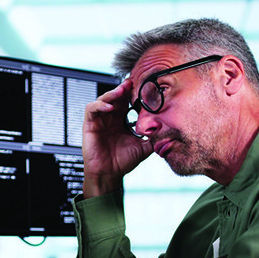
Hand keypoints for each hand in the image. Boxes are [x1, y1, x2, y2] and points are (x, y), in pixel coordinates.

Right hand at [82, 80, 153, 197]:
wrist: (109, 175)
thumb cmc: (122, 162)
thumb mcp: (143, 148)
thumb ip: (154, 138)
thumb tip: (169, 130)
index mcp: (121, 121)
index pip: (126, 102)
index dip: (133, 93)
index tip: (143, 86)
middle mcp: (110, 118)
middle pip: (115, 97)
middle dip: (123, 88)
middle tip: (132, 82)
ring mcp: (99, 121)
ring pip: (103, 99)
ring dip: (112, 93)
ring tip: (122, 91)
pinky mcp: (89, 125)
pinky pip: (91, 109)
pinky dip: (100, 105)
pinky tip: (110, 107)